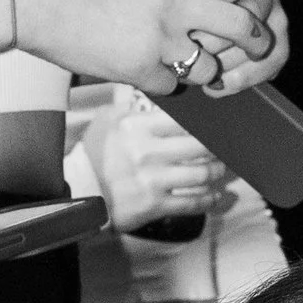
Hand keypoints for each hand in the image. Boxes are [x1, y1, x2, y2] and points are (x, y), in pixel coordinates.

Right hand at [10, 0, 297, 92]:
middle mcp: (173, 0)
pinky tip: (151, 75)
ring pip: (212, 64)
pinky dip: (166, 83)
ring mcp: (159, 37)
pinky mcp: (139, 68)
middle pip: (241, 22)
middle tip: (259, 40)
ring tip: (196, 65)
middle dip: (258, 36)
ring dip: (209, 67)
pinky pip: (172, 86)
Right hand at [78, 89, 219, 231]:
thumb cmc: (93, 153)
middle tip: (224, 148)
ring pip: (201, 174)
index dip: (205, 122)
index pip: (183, 120)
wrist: (78, 190)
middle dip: (217, 148)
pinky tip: (215, 196)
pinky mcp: (154, 205)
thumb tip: (160, 97)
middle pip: (199, 146)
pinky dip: (209, 199)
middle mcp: (148, 153)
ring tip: (220, 169)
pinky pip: (192, 202)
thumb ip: (135, 109)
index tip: (215, 124)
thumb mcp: (107, 121)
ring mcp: (153, 180)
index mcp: (137, 127)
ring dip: (216, 172)